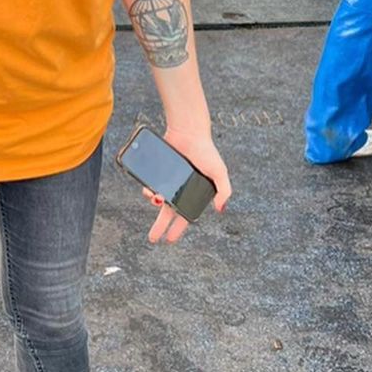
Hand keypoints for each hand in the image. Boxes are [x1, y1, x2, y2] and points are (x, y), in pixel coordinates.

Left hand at [141, 129, 230, 244]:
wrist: (188, 131)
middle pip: (167, 212)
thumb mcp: (219, 172)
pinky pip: (149, 184)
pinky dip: (147, 189)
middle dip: (159, 227)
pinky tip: (149, 188)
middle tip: (152, 239)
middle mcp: (179, 189)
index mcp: (194, 193)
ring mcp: (167, 180)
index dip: (177, 228)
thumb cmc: (206, 151)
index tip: (169, 240)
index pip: (184, 215)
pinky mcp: (157, 171)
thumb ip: (224, 190)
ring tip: (156, 198)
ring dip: (154, 202)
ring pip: (157, 198)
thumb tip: (220, 210)